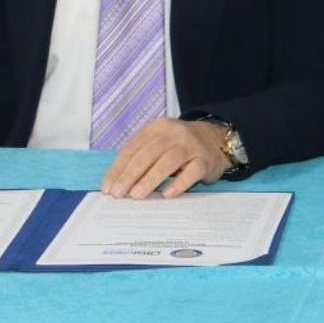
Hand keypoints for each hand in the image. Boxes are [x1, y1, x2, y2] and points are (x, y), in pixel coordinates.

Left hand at [100, 118, 229, 199]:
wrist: (215, 139)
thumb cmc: (178, 146)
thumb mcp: (158, 142)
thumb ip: (140, 157)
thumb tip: (116, 183)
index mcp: (157, 127)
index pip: (133, 147)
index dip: (118, 167)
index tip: (108, 187)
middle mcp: (174, 133)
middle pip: (149, 152)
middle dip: (131, 174)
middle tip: (119, 193)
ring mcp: (191, 145)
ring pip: (169, 161)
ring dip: (150, 179)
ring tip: (137, 195)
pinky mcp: (205, 160)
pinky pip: (192, 172)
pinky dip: (178, 183)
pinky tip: (167, 194)